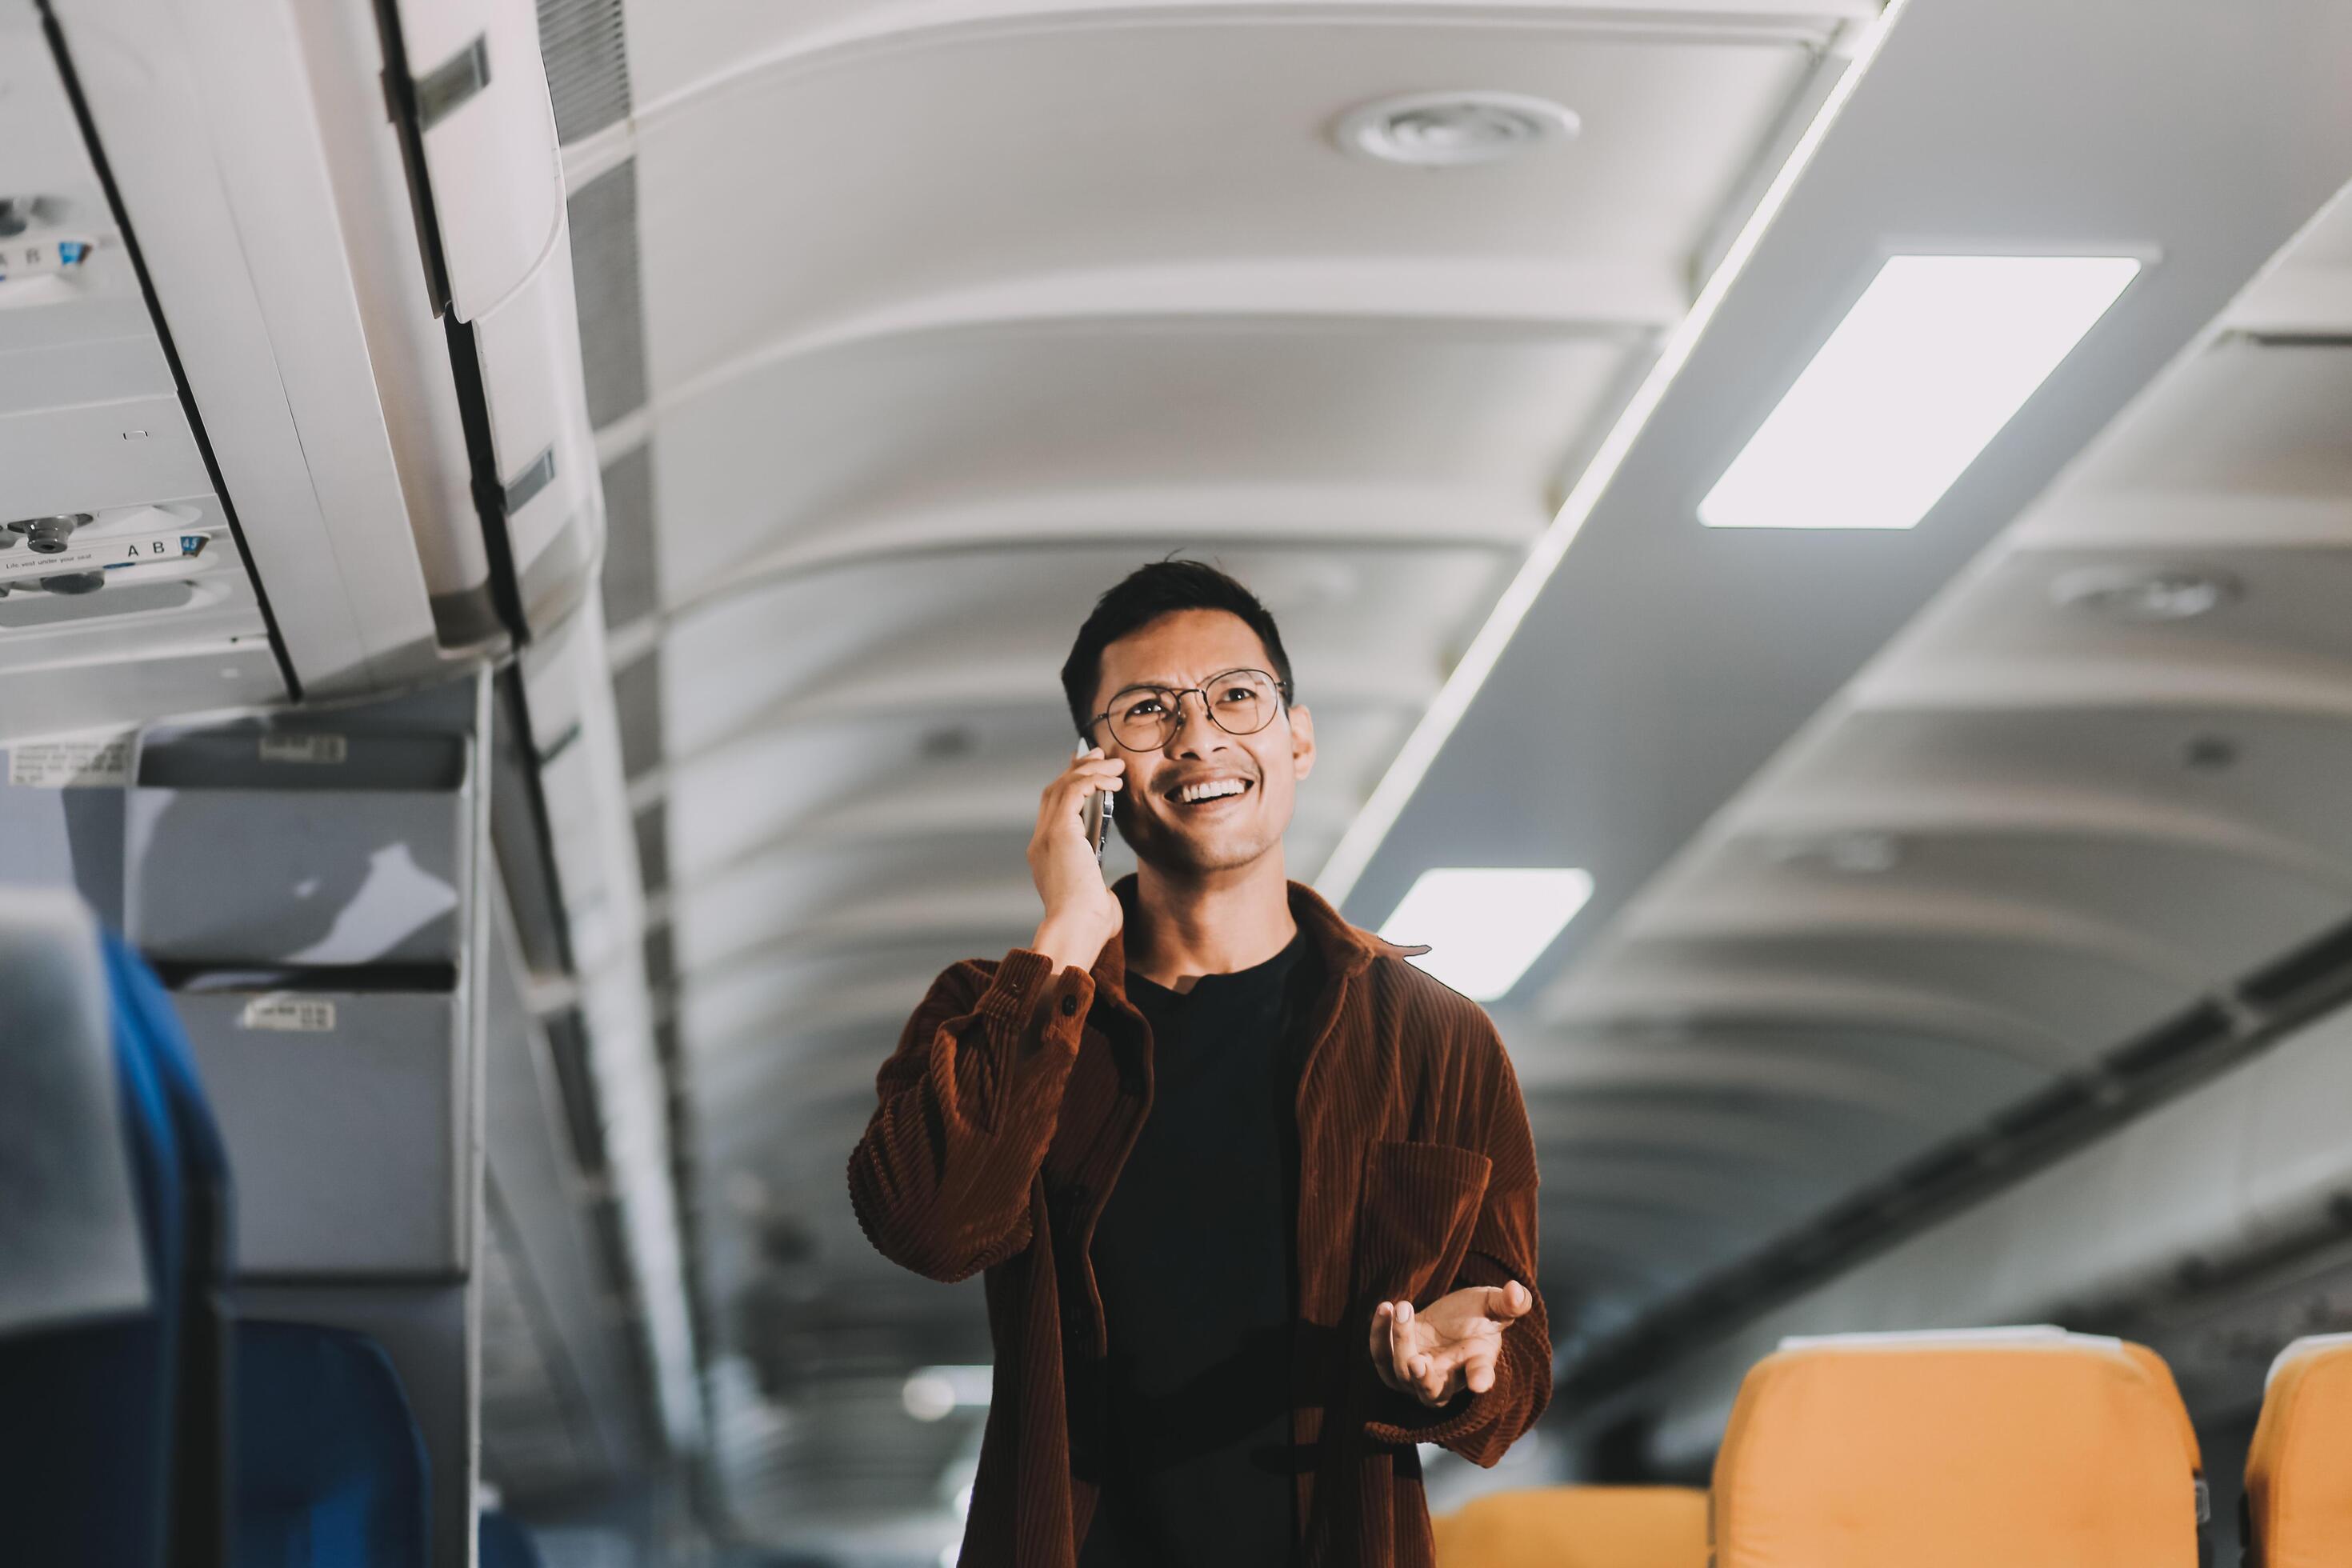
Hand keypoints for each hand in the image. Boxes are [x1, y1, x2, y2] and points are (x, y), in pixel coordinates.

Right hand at [1027, 747, 1124, 971]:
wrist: (1076, 930)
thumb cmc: (1089, 926)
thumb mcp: (1094, 900)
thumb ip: (1096, 888)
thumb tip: (1105, 891)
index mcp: (1046, 856)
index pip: (1054, 811)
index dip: (1070, 787)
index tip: (1091, 774)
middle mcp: (1041, 842)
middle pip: (1054, 791)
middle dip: (1078, 769)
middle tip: (1101, 755)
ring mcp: (1046, 835)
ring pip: (1062, 785)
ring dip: (1089, 770)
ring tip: (1114, 764)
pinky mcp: (1058, 832)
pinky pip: (1073, 791)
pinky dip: (1092, 779)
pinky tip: (1113, 779)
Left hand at [1370, 1281, 1533, 1408]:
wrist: (1451, 1316)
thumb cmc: (1477, 1315)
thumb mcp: (1494, 1305)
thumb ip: (1509, 1302)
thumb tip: (1517, 1293)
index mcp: (1477, 1366)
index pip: (1480, 1377)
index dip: (1480, 1380)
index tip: (1479, 1382)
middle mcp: (1446, 1379)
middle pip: (1430, 1392)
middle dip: (1423, 1381)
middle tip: (1417, 1361)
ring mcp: (1417, 1374)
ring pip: (1401, 1373)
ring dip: (1399, 1341)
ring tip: (1402, 1306)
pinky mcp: (1394, 1361)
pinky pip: (1381, 1356)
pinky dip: (1379, 1334)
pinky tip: (1385, 1307)